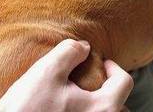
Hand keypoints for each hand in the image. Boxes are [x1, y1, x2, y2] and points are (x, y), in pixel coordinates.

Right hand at [0, 39, 133, 111]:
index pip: (124, 82)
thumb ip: (70, 51)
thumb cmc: (28, 106)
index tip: (100, 61)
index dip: (113, 66)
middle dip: (108, 89)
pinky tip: (69, 109)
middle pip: (119, 104)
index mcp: (104, 108)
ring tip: (81, 96)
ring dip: (100, 105)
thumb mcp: (48, 70)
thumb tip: (84, 47)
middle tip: (91, 79)